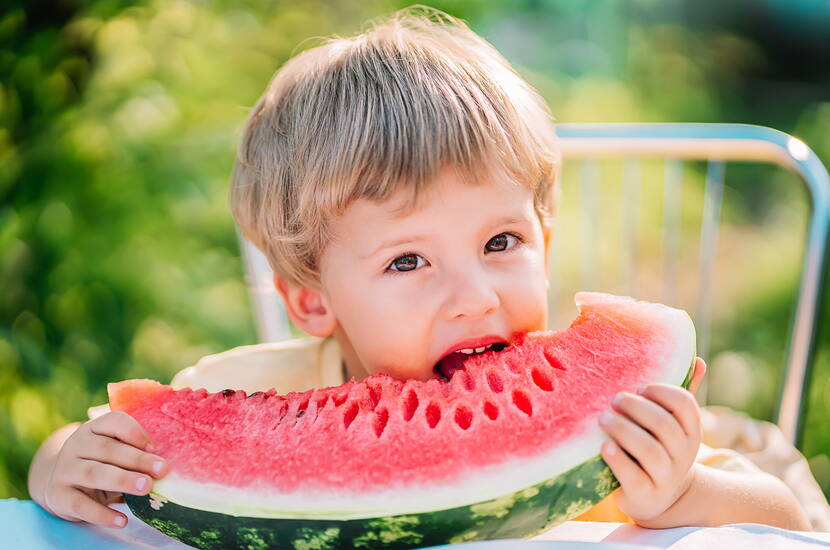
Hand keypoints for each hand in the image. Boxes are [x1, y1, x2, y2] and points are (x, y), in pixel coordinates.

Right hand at [42, 411, 167, 527]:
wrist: (59, 483)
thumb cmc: (100, 463)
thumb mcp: (112, 450)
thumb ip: (133, 451)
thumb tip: (165, 465)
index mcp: (93, 429)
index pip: (114, 422)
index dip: (135, 432)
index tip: (155, 446)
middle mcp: (76, 446)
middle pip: (107, 449)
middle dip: (137, 459)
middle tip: (162, 469)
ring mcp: (65, 470)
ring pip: (95, 474)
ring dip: (123, 480)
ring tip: (147, 487)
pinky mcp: (59, 496)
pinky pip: (81, 505)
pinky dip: (102, 514)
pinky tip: (122, 520)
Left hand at [598, 358, 706, 522]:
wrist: (655, 496)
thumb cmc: (658, 447)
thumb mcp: (671, 424)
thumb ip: (681, 394)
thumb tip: (697, 360)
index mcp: (690, 430)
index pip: (684, 403)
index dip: (661, 391)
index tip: (640, 388)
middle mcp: (683, 454)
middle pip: (663, 424)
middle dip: (636, 408)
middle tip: (614, 400)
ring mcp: (666, 476)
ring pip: (649, 450)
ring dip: (623, 430)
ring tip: (603, 419)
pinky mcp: (646, 494)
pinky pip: (634, 476)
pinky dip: (618, 460)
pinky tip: (604, 446)